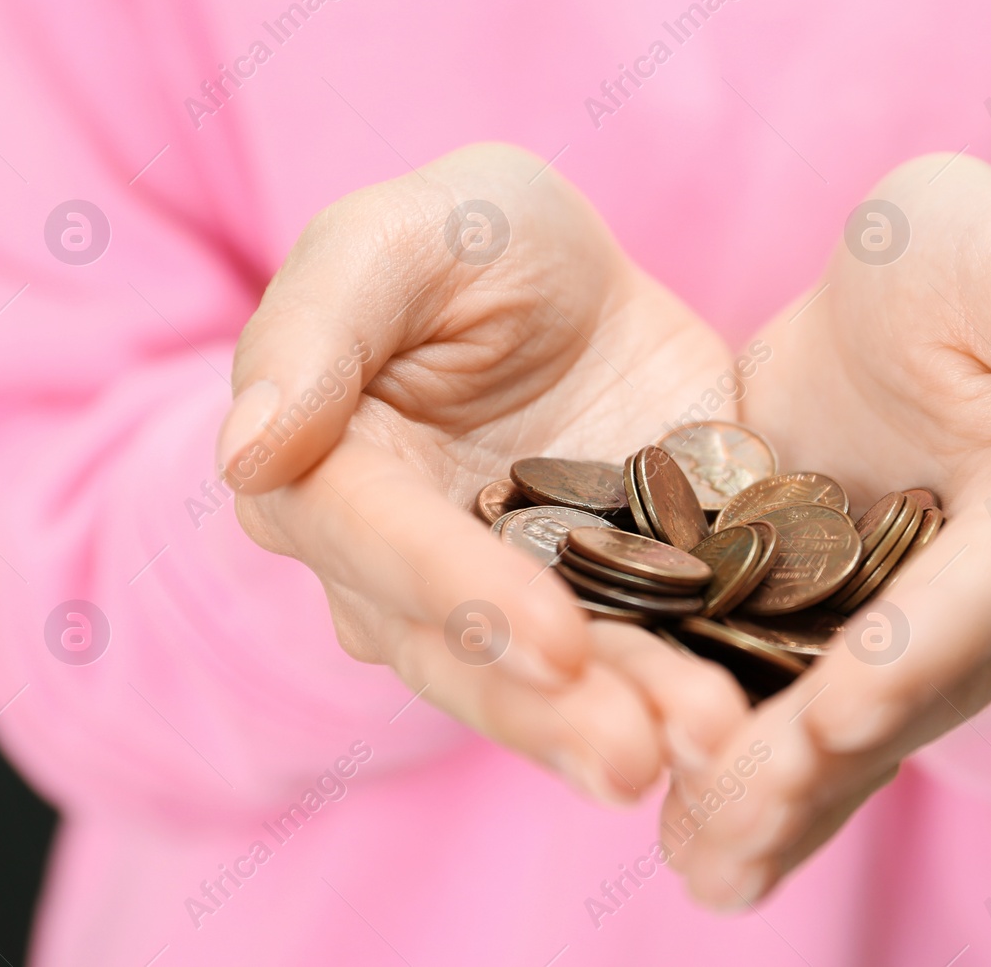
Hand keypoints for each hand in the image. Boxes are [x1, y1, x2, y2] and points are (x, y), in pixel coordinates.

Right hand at [220, 144, 748, 804]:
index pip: (377, 547)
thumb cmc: (469, 239)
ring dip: (623, 725)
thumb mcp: (400, 236)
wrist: (583, 289)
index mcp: (327, 478)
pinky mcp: (598, 619)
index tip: (554, 643)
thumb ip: (319, 324)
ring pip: (547, 688)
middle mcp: (399, 575)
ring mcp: (504, 609)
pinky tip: (744, 732)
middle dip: (548, 710)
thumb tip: (247, 454)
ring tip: (709, 747)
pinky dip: (682, 696)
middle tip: (638, 755)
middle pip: (461, 656)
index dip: (460, 594)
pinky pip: (637, 667)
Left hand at [664, 153, 990, 905]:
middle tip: (735, 818)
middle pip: (914, 694)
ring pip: (857, 736)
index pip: (990, 595)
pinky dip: (759, 785)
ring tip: (707, 863)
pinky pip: (805, 726)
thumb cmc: (954, 267)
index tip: (845, 713)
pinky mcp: (850, 652)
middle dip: (826, 760)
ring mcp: (929, 645)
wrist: (887, 315)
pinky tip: (698, 850)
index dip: (919, 653)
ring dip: (783, 804)